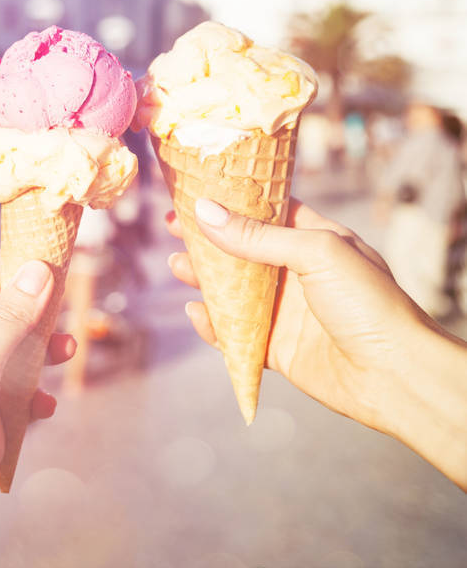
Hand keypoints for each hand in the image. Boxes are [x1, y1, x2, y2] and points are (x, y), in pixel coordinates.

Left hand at [0, 252, 75, 552]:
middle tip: (65, 300)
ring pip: (14, 358)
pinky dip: (37, 398)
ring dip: (42, 352)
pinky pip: (20, 400)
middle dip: (30, 311)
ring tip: (68, 349)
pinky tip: (47, 405)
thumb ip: (11, 318)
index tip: (37, 255)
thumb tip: (39, 271)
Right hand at [167, 197, 426, 434]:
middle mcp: (298, 271)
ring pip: (234, 292)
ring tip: (177, 266)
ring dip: (205, 279)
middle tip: (173, 227)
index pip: (266, 210)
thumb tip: (205, 211)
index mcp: (315, 238)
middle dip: (207, 239)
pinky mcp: (278, 348)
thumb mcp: (314, 253)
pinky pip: (237, 334)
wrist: (394, 374)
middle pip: (242, 250)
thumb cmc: (368, 302)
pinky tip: (196, 313)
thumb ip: (257, 236)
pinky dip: (214, 325)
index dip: (230, 202)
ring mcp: (287, 310)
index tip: (193, 193)